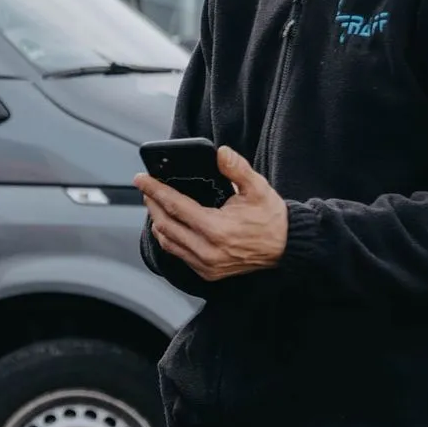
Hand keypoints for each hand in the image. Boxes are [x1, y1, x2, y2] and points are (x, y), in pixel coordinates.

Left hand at [136, 146, 288, 280]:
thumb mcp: (258, 188)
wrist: (286, 247)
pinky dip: (169, 237)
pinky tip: (169, 223)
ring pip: (167, 241)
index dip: (155, 190)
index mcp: (217, 229)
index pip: (175, 206)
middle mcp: (207, 251)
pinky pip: (178, 253)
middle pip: (165, 224)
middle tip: (147, 188)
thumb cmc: (271, 217)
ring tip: (156, 203)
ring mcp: (206, 265)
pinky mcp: (207, 272)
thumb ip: (237, 169)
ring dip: (158, 221)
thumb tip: (220, 153)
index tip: (141, 179)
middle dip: (152, 204)